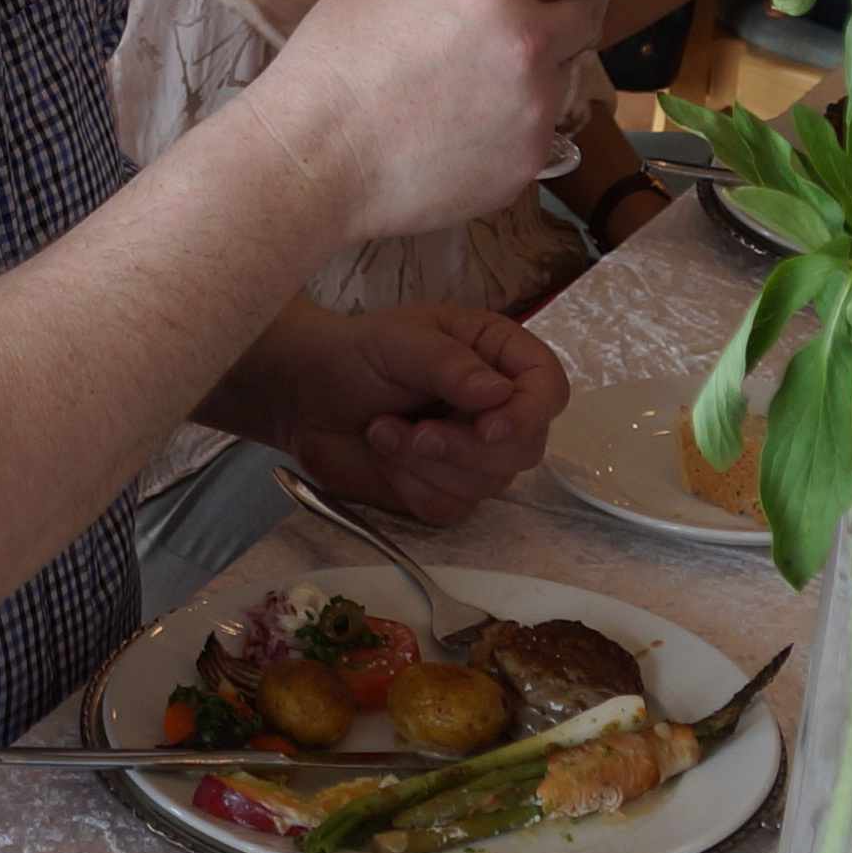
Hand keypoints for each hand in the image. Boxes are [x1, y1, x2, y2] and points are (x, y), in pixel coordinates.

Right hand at [250, 0, 628, 246]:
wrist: (316, 161)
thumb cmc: (336, 59)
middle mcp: (531, 42)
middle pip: (594, 8)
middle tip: (529, 5)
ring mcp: (536, 107)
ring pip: (573, 66)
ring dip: (549, 57)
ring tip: (482, 68)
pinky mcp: (530, 158)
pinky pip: (548, 120)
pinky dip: (524, 111)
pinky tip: (469, 114)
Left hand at [265, 300, 566, 522]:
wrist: (302, 399)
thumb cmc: (352, 356)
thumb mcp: (397, 343)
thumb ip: (449, 365)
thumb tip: (499, 394)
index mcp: (496, 356)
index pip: (549, 389)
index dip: (529, 415)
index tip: (487, 429)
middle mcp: (495, 406)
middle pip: (526, 448)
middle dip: (465, 449)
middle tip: (416, 431)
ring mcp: (472, 453)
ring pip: (488, 484)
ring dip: (427, 465)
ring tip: (383, 430)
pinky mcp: (443, 490)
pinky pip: (451, 509)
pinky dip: (412, 488)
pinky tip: (384, 456)